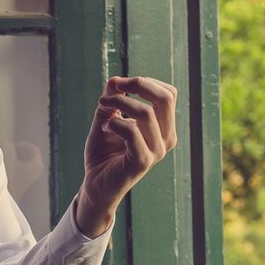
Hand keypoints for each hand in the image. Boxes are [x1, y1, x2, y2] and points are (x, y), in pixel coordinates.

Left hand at [75, 76, 177, 237]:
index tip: (118, 83)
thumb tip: (115, 79)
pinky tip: (104, 128)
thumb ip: (113, 99)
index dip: (145, 81)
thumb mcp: (106, 118)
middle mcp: (166, 139)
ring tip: (102, 106)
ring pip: (146, 113)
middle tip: (114, 87)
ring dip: (118, 102)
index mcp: (163, 128)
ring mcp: (156, 152)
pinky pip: (132, 131)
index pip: (168, 94)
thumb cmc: (103, 153)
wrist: (95, 185)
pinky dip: (114, 123)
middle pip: (166, 98)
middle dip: (139, 84)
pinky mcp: (142, 162)